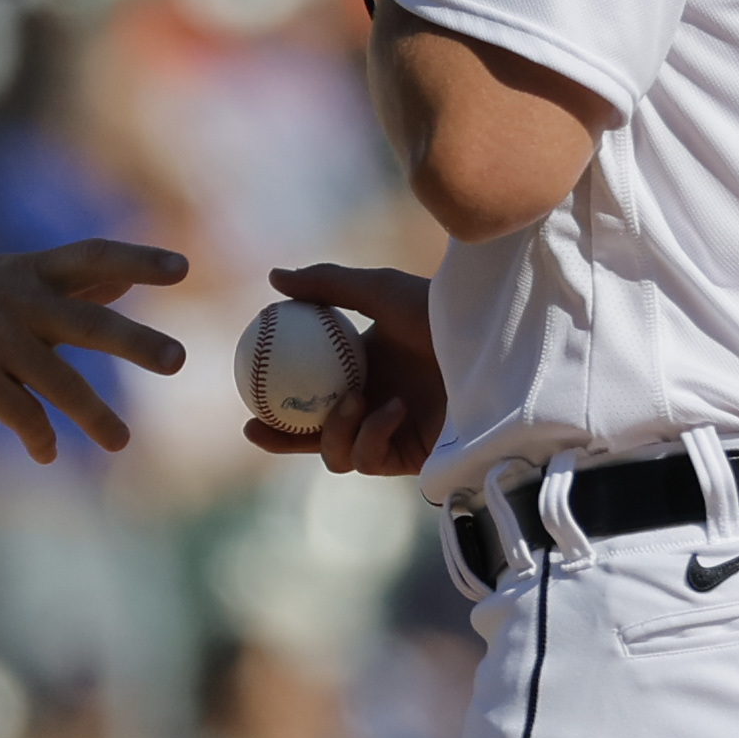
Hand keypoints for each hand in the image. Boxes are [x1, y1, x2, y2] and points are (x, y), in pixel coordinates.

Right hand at [0, 238, 189, 460]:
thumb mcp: (2, 285)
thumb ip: (65, 284)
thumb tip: (125, 272)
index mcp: (25, 272)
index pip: (91, 256)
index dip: (139, 259)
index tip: (183, 267)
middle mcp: (13, 300)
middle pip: (88, 321)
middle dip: (136, 341)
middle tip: (178, 361)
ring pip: (60, 382)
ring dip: (95, 417)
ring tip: (121, 443)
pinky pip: (21, 414)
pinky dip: (39, 437)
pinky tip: (48, 454)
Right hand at [242, 263, 443, 477]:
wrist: (492, 346)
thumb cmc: (442, 312)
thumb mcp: (378, 289)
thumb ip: (325, 285)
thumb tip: (272, 278)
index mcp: (363, 368)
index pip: (311, 392)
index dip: (277, 398)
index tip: (246, 391)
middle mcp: (375, 403)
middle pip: (316, 435)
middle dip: (282, 440)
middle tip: (255, 426)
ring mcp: (392, 433)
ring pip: (338, 455)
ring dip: (335, 430)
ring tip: (354, 399)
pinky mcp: (413, 458)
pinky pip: (370, 459)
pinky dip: (371, 435)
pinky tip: (393, 409)